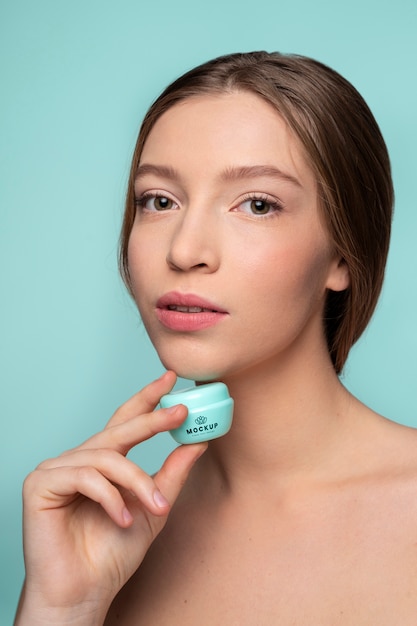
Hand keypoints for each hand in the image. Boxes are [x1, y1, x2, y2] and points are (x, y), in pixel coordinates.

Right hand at [16, 371, 206, 624]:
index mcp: (101, 462)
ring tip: (155, 508)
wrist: (85, 593)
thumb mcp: (154, 508)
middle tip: (180, 412)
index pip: (125, 421)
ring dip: (137, 482)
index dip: (146, 399)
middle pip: (117, 430)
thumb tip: (197, 442)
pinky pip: (85, 476)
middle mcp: (78, 459)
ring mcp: (56, 469)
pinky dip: (110, 497)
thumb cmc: (113, 554)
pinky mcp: (40, 484)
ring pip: (107, 457)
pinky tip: (122, 518)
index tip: (170, 379)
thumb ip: (171, 474)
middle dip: (152, 419)